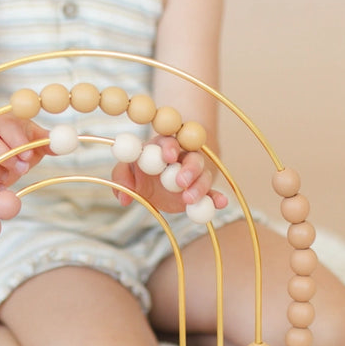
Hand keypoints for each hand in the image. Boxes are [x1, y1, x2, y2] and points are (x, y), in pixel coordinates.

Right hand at [0, 115, 50, 196]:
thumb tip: (63, 143)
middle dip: (4, 156)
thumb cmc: (17, 144)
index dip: (16, 140)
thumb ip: (46, 141)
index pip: (5, 125)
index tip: (29, 155)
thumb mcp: (33, 139)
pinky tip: (0, 188)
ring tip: (9, 178)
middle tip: (23, 169)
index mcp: (1, 122)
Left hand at [111, 136, 227, 212]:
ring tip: (189, 198)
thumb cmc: (143, 171)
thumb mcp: (129, 171)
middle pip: (192, 158)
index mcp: (164, 147)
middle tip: (180, 181)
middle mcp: (184, 158)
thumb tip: (123, 198)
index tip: (167, 156)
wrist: (162, 176)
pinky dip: (218, 197)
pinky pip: (213, 192)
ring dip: (199, 186)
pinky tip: (222, 202)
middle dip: (188, 169)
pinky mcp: (202, 189)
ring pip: (203, 176)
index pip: (170, 143)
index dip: (169, 148)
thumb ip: (122, 178)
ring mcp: (196, 173)